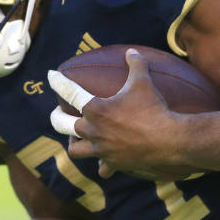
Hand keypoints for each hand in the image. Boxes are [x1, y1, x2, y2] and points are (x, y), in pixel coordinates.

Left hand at [48, 49, 196, 180]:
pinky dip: (102, 165)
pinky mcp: (114, 163)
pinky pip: (102, 168)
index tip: (50, 76)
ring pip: (75, 150)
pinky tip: (104, 162)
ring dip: (74, 143)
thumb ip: (136, 64)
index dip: (58, 83)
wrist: (168, 140)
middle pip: (63, 125)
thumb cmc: (153, 109)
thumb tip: (131, 51)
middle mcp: (93, 131)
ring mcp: (101, 149)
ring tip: (77, 138)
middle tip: (58, 113)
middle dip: (57, 117)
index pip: (70, 93)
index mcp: (96, 109)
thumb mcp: (143, 82)